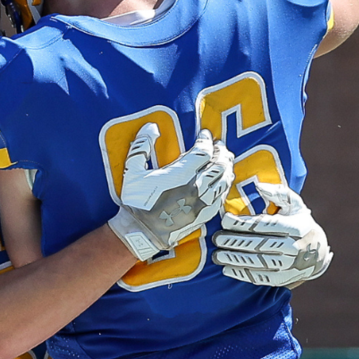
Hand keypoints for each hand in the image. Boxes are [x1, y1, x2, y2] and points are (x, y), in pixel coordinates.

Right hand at [110, 124, 233, 259]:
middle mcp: (197, 186)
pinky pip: (223, 196)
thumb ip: (141, 145)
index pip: (203, 151)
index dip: (206, 140)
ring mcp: (204, 202)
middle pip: (219, 164)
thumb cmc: (136, 201)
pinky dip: (225, 184)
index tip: (204, 134)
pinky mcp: (206, 215)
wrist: (142, 232)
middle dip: (220, 151)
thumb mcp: (132, 170)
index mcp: (181, 173)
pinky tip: (223, 180)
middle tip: (218, 145)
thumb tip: (151, 126)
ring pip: (224, 179)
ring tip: (225, 159)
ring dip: (226, 167)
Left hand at [212, 183, 331, 287]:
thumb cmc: (299, 223)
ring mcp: (290, 265)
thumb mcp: (295, 205)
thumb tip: (259, 186)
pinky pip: (261, 278)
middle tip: (216, 238)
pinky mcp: (284, 279)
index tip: (224, 219)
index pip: (265, 225)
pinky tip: (228, 269)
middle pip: (260, 244)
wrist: (318, 255)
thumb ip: (279, 193)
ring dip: (235, 260)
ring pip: (259, 263)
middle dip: (235, 242)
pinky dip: (243, 274)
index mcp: (295, 227)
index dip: (243, 223)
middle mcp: (294, 247)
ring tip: (217, 256)